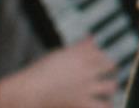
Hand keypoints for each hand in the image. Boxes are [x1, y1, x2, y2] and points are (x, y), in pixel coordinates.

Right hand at [0, 38, 116, 107]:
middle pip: (110, 65)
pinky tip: (105, 105)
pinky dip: (105, 106)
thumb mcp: (59, 54)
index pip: (100, 51)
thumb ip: (78, 47)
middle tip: (106, 73)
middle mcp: (87, 69)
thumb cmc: (39, 72)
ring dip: (110, 87)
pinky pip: (102, 106)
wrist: (27, 90)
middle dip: (109, 69)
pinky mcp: (82, 102)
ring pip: (111, 86)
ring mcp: (86, 86)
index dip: (100, 56)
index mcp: (80, 56)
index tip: (96, 60)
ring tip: (106, 89)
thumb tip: (92, 38)